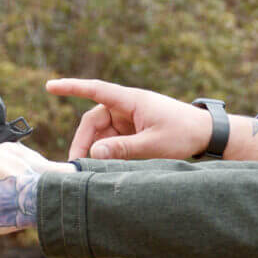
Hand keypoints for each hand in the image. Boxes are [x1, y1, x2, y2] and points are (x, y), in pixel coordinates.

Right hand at [47, 78, 212, 160]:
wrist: (208, 134)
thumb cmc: (184, 134)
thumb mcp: (153, 144)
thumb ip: (123, 149)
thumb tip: (93, 154)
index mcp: (131, 100)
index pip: (95, 90)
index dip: (71, 88)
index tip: (50, 86)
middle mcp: (127, 106)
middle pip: (94, 122)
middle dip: (83, 142)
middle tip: (76, 166)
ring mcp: (131, 118)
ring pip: (102, 134)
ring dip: (96, 151)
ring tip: (92, 171)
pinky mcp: (135, 130)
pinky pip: (113, 140)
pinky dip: (108, 153)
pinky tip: (106, 168)